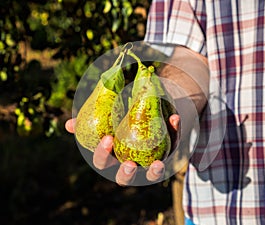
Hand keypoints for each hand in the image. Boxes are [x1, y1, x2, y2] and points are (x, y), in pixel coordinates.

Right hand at [65, 115, 179, 185]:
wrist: (145, 106)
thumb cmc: (121, 115)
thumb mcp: (105, 116)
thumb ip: (88, 121)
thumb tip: (69, 124)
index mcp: (112, 155)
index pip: (103, 162)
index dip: (102, 155)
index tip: (106, 140)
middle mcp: (130, 162)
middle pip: (125, 177)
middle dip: (126, 174)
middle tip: (128, 164)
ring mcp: (149, 160)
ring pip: (152, 174)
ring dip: (154, 171)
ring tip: (156, 164)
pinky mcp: (168, 149)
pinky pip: (173, 143)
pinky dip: (174, 132)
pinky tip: (174, 118)